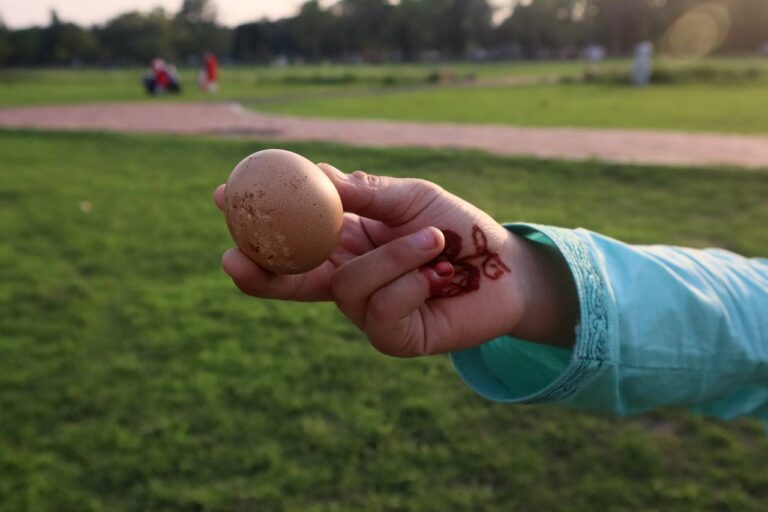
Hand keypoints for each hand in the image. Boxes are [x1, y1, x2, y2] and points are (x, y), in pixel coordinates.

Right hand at [215, 164, 576, 356]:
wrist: (505, 267)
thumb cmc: (458, 229)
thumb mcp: (410, 198)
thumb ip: (365, 193)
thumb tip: (317, 175)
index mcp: (346, 245)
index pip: (291, 239)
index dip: (257, 224)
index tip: (224, 197)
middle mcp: (348, 280)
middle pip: (289, 281)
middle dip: (258, 270)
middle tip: (231, 256)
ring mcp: (368, 313)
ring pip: (348, 287)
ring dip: (393, 258)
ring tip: (434, 243)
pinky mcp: (394, 338)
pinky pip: (382, 310)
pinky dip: (412, 284)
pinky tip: (438, 278)